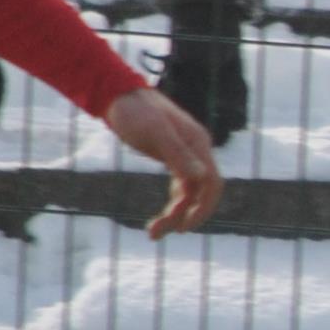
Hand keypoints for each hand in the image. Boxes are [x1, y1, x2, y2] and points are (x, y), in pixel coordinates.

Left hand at [104, 88, 223, 238]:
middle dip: (182, 216)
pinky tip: (159, 218)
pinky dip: (171, 204)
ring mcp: (185, 156)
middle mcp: (196, 152)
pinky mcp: (172, 159)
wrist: (118, 96)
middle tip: (157, 234)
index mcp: (198, 145)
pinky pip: (179, 188)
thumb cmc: (135, 111)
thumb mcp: (155, 132)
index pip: (212, 183)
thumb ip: (179, 154)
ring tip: (152, 232)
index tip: (185, 227)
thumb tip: (202, 178)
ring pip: (187, 194)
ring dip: (174, 214)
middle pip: (200, 193)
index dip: (203, 208)